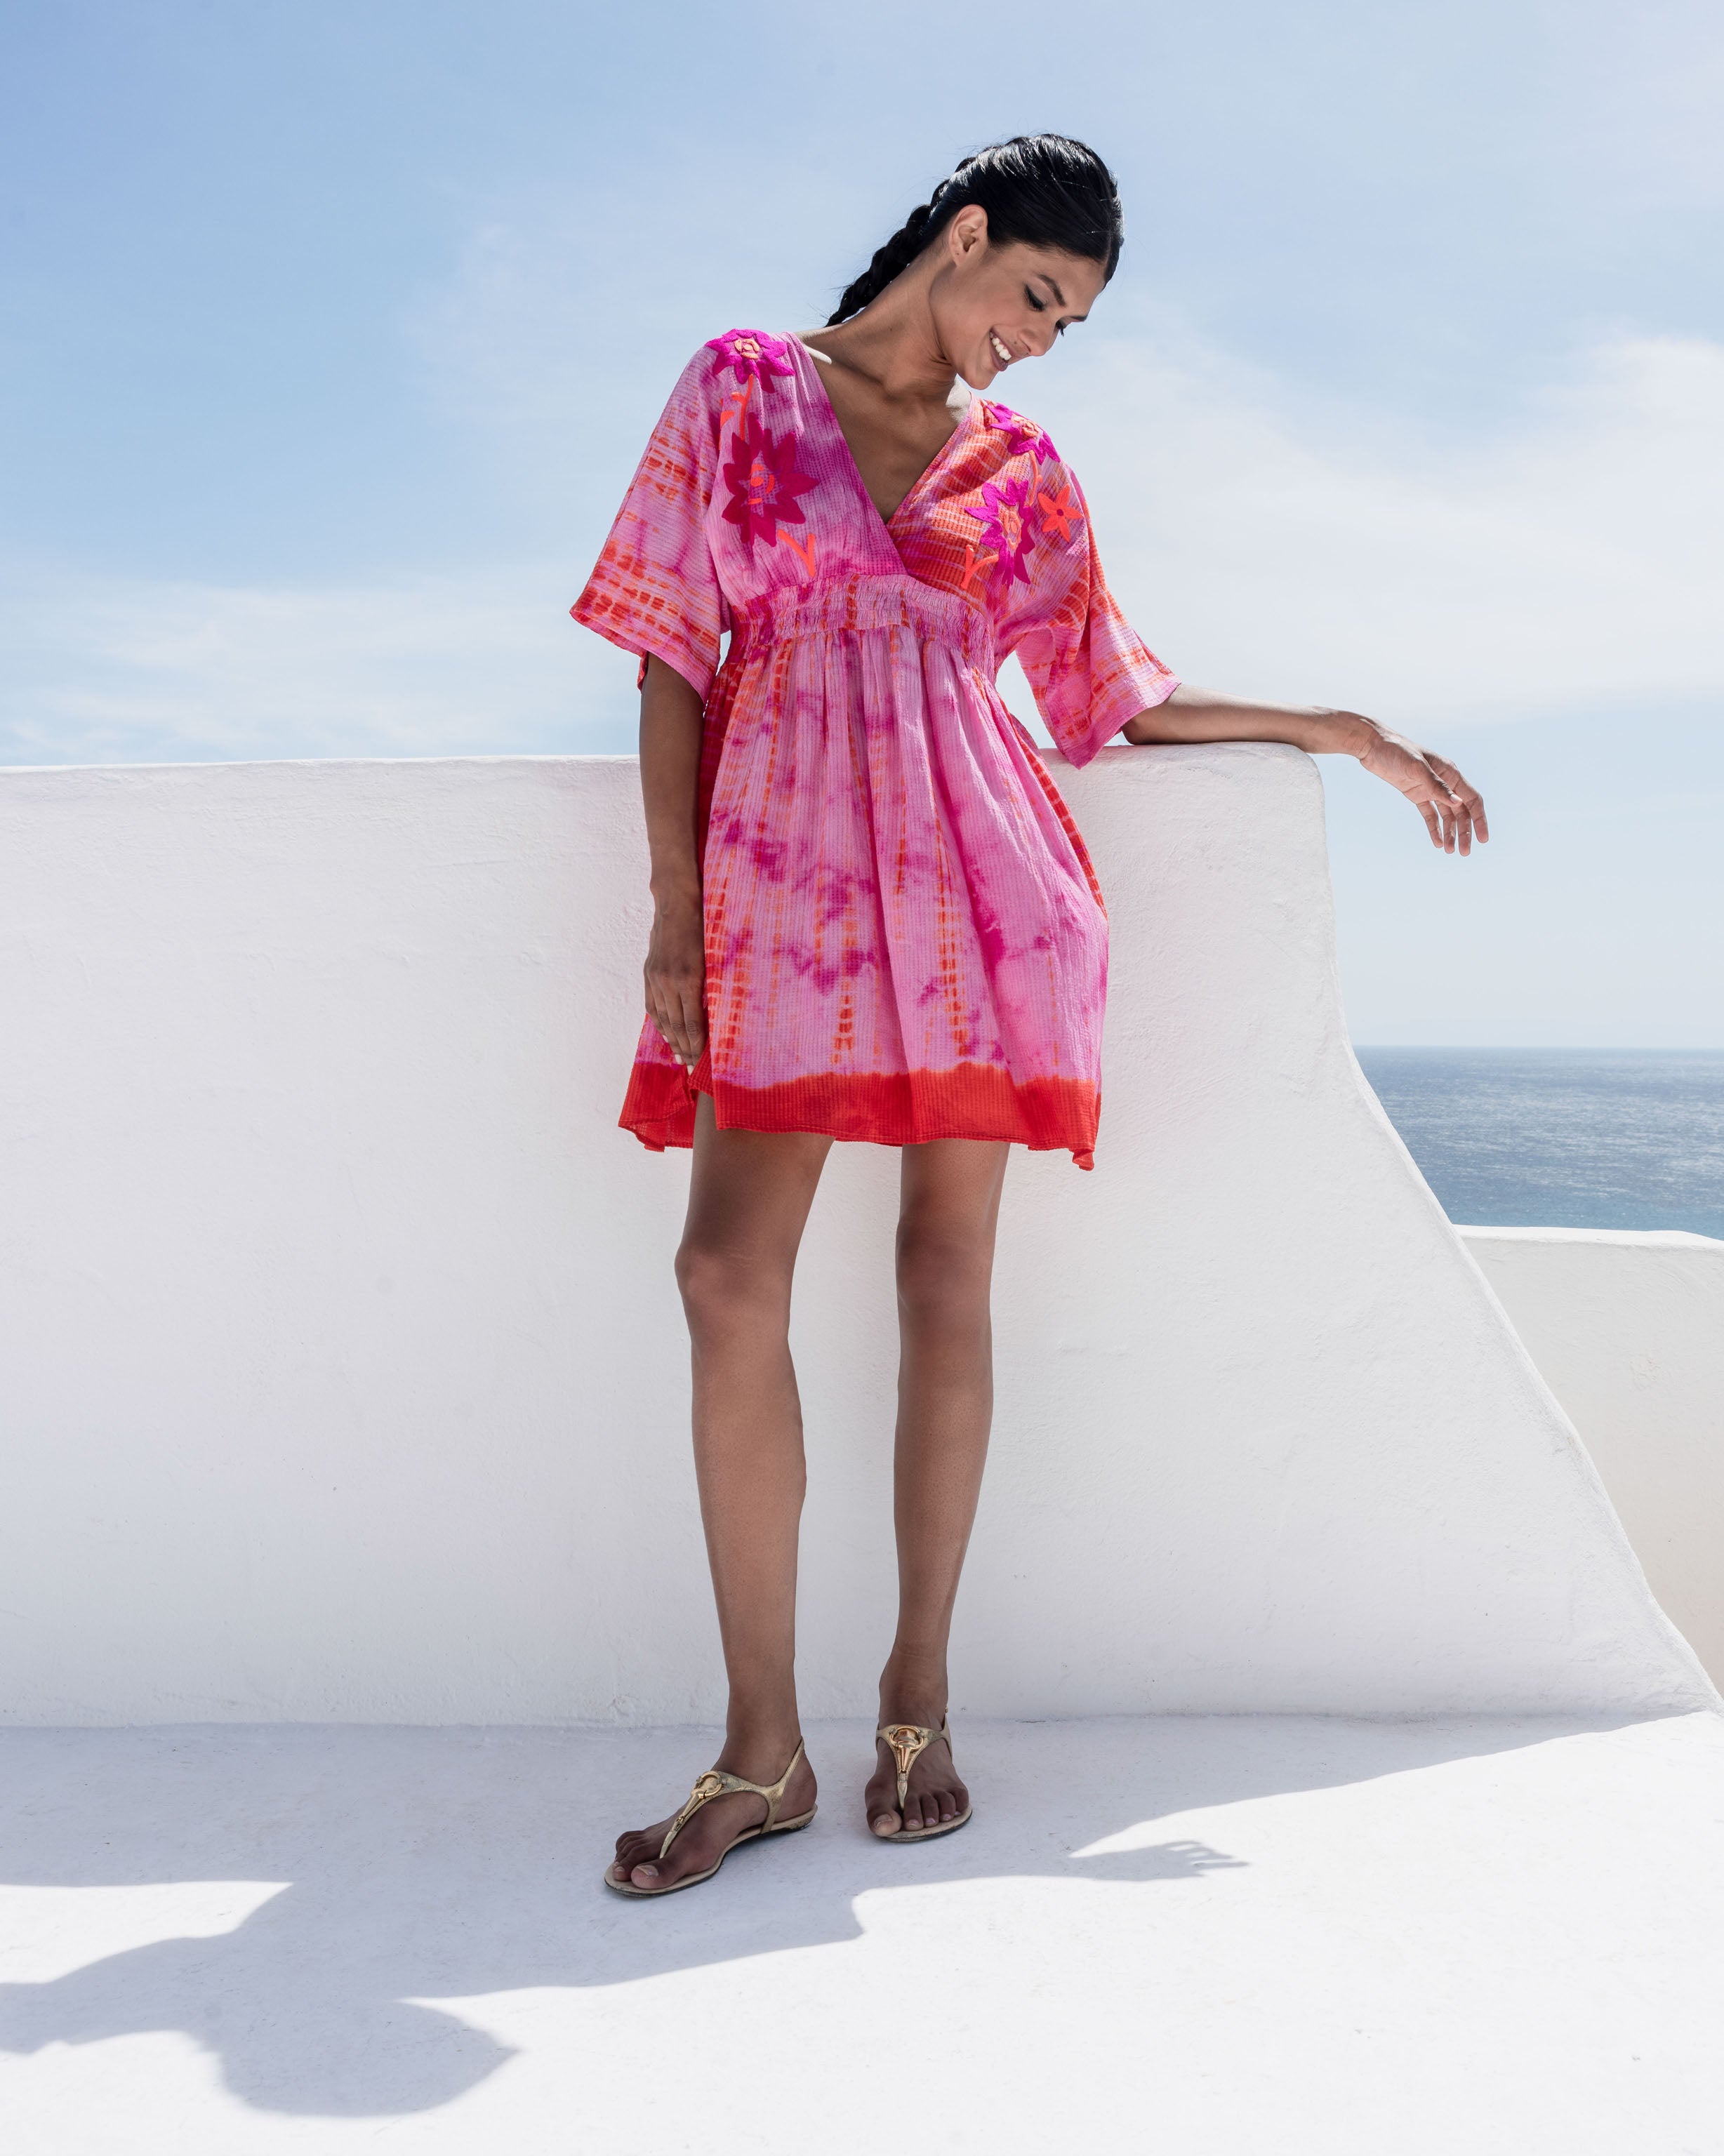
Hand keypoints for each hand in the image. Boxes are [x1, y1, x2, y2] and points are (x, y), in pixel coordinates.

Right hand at [644, 888, 705, 1069]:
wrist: (676, 904)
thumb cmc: (704, 926)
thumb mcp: (715, 956)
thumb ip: (712, 985)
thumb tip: (715, 1014)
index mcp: (688, 979)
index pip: (692, 1023)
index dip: (696, 1046)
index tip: (700, 1063)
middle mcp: (668, 982)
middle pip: (676, 1025)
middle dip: (684, 1049)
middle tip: (691, 1068)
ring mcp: (656, 978)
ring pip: (663, 1017)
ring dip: (671, 1040)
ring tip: (679, 1057)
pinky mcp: (649, 973)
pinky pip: (652, 1005)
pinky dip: (659, 1022)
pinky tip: (666, 1033)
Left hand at [1356, 722, 1488, 854]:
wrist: (1373, 746)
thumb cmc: (1396, 751)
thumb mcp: (1416, 768)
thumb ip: (1437, 786)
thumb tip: (1458, 804)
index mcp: (1450, 773)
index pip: (1472, 800)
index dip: (1479, 820)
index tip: (1483, 839)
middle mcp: (1444, 781)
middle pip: (1461, 811)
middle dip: (1464, 832)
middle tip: (1464, 853)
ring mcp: (1430, 788)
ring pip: (1446, 815)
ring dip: (1450, 833)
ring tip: (1449, 852)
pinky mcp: (1416, 794)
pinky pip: (1430, 815)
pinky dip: (1434, 828)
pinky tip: (1437, 843)